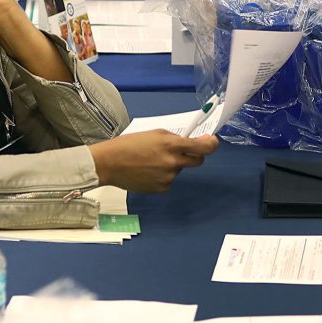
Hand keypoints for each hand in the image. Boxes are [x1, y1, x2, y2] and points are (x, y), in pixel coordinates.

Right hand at [89, 130, 218, 192]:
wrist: (109, 164)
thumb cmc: (129, 144)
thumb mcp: (154, 134)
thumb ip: (174, 138)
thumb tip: (191, 142)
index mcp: (171, 145)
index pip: (203, 148)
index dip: (212, 145)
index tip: (212, 142)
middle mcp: (172, 162)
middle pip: (198, 161)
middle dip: (195, 155)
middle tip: (183, 151)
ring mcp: (168, 178)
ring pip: (179, 170)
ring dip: (172, 165)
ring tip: (151, 161)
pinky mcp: (161, 189)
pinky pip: (169, 181)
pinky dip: (162, 176)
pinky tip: (148, 172)